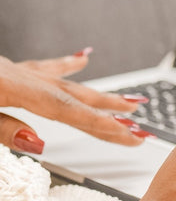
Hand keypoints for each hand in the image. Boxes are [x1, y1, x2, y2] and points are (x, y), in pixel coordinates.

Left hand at [0, 48, 150, 153]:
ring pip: (68, 82)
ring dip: (98, 93)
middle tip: (137, 118)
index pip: (65, 109)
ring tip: (126, 99)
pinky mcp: (11, 70)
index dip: (98, 121)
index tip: (126, 130)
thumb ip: (3, 128)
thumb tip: (37, 142)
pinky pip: (47, 66)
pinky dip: (69, 63)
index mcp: (13, 86)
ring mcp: (18, 70)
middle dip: (109, 108)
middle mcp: (22, 76)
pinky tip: (85, 58)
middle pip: (75, 95)